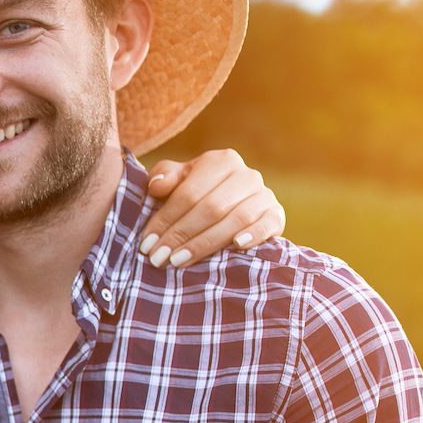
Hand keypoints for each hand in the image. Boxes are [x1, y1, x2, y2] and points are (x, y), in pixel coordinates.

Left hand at [141, 148, 285, 268]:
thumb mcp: (176, 180)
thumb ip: (164, 177)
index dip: (165, 219)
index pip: (188, 193)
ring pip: (235, 219)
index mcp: (220, 161)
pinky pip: (268, 224)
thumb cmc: (195, 192)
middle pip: (211, 208)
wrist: (231, 205)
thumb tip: (157, 185)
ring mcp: (265, 194)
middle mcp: (246, 175)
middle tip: (159, 258)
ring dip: (206, 242)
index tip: (146, 244)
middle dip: (181, 235)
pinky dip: (254, 234)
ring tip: (179, 261)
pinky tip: (237, 246)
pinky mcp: (276, 214)